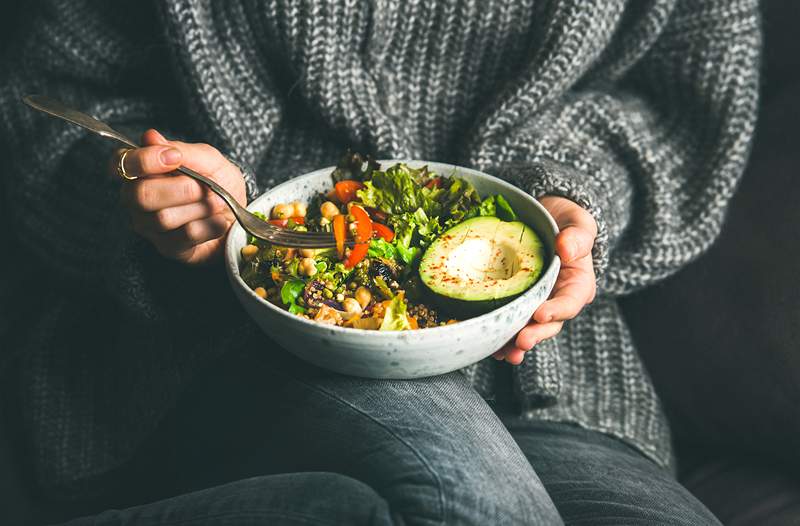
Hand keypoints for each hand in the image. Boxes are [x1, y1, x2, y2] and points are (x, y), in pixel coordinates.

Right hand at [117, 129, 245, 264]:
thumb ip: (182, 150)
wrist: (240, 214)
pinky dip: (210, 225)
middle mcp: (136, 199)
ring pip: (164, 218)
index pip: (122, 163)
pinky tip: (219, 221)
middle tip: (205, 187)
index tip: (175, 158)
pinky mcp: (168, 248)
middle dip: (181, 189)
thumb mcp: (209, 159)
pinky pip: (186, 236)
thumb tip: (150, 137)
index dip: (145, 160)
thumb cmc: (219, 183)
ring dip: (201, 207)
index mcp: (141, 171)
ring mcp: (149, 227)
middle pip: (141, 195)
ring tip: (216, 203)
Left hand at [493, 196, 597, 364]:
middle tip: (521, 342)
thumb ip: (578, 236)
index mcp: (577, 283)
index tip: (540, 315)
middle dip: (535, 335)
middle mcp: (557, 299)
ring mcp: (537, 304)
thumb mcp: (577, 222)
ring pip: (529, 329)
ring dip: (516, 344)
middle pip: (550, 323)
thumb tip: (567, 249)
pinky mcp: (518, 304)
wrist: (544, 219)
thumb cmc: (564, 221)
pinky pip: (511, 322)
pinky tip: (489, 345)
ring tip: (504, 354)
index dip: (557, 311)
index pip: (570, 301)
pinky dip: (501, 334)